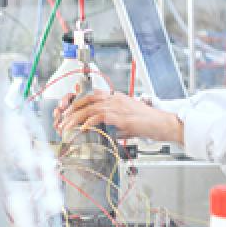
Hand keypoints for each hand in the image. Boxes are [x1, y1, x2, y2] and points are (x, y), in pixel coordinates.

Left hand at [55, 90, 183, 144]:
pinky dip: (88, 123)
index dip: (78, 103)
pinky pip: (99, 117)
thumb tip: (100, 131)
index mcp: (117, 97)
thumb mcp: (127, 120)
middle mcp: (115, 99)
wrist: (163, 124)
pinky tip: (82, 130)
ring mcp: (118, 106)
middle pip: (87, 101)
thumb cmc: (148, 123)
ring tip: (66, 127)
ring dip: (75, 118)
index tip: (68, 112)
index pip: (92, 96)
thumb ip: (113, 122)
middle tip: (62, 122)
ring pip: (90, 109)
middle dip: (71, 111)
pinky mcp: (120, 116)